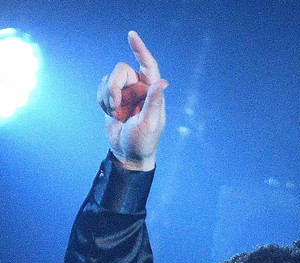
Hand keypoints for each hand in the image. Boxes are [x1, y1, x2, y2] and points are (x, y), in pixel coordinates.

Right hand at [97, 31, 167, 170]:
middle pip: (120, 70)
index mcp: (152, 92)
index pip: (148, 65)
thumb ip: (154, 102)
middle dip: (113, 87)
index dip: (140, 49)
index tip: (131, 35)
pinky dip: (102, 101)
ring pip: (109, 80)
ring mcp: (126, 93)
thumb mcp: (149, 123)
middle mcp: (139, 89)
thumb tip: (162, 82)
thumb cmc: (143, 142)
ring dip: (107, 98)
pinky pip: (101, 88)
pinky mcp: (113, 98)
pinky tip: (111, 114)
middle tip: (114, 106)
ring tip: (116, 115)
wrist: (127, 154)